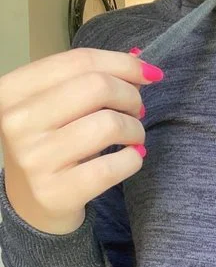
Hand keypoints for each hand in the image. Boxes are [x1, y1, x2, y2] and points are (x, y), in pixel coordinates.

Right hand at [0, 48, 162, 234]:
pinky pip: (114, 166)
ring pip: (109, 124)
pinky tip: (132, 157)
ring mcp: (35, 159)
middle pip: (97, 87)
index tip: (150, 75)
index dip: (124, 64)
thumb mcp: (58, 108)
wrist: (32, 204)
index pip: (80, 62)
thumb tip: (142, 62)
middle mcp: (17, 121)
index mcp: (12, 90)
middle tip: (137, 111)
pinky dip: (134, 159)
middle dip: (131, 97)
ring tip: (134, 137)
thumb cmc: (52, 146)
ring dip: (135, 129)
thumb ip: (90, 81)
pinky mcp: (58, 191)